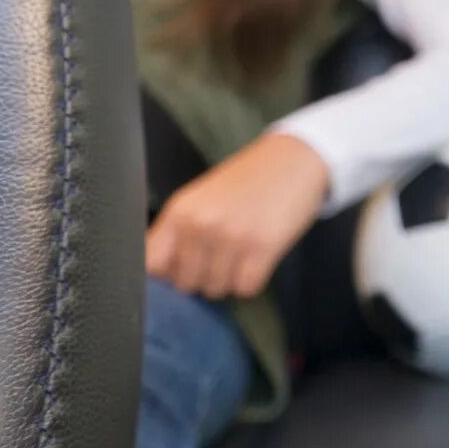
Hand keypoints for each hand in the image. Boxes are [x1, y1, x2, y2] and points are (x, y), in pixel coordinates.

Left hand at [146, 132, 330, 299]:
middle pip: (187, 284)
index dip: (169, 273)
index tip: (186, 267)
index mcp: (180, 212)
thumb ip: (179, 232)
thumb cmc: (249, 181)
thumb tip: (163, 275)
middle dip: (205, 278)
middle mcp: (201, 225)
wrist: (295, 158)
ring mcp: (231, 236)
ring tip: (244, 253)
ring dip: (231, 279)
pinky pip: (246, 289)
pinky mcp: (263, 246)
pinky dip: (253, 281)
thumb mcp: (202, 199)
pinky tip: (260, 257)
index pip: (152, 266)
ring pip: (217, 289)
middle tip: (224, 256)